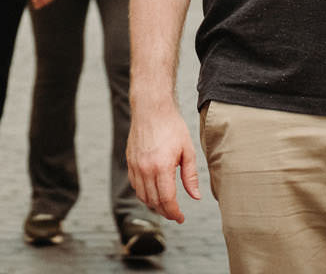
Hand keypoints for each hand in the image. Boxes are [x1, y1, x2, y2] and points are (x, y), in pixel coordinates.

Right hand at [127, 101, 200, 222]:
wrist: (151, 109)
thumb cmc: (171, 126)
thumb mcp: (187, 150)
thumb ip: (190, 176)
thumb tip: (195, 196)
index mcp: (162, 166)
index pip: (167, 200)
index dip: (174, 213)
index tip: (181, 218)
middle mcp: (145, 168)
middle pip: (154, 201)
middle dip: (165, 212)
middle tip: (175, 214)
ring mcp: (135, 165)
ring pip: (142, 196)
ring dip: (154, 205)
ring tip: (165, 206)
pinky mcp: (130, 161)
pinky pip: (135, 185)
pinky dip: (143, 194)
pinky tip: (153, 193)